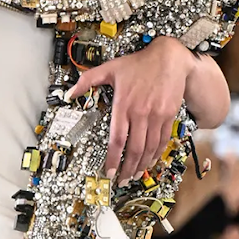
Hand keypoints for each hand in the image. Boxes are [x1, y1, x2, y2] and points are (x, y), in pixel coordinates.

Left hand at [69, 37, 198, 179]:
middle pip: (134, 149)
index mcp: (123, 105)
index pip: (117, 139)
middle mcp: (140, 113)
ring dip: (142, 165)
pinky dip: (156, 154)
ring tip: (134, 175)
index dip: (113, 159)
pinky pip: (162, 140)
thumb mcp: (110, 68)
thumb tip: (69, 93)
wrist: (169, 58)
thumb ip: (88, 80)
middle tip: (122, 181)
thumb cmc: (139, 63)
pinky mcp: (168, 116)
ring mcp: (156, 116)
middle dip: (127, 169)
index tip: (109, 172)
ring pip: (149, 148)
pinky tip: (150, 161)